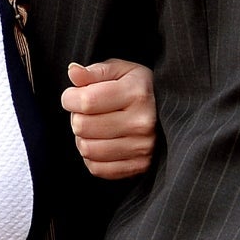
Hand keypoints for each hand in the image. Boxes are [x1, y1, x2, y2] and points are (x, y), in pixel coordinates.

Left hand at [64, 58, 156, 177]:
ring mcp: (143, 147)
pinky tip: (103, 143)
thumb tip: (73, 71)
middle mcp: (142, 122)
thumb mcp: (121, 70)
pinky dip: (93, 158)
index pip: (85, 101)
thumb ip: (95, 72)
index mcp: (137, 94)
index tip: (75, 95)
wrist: (170, 113)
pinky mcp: (140, 166)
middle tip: (88, 112)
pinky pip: (97, 169)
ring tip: (96, 128)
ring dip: (84, 138)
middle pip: (82, 126)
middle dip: (77, 117)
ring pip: (87, 149)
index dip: (70, 98)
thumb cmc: (139, 88)